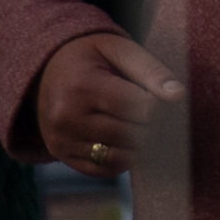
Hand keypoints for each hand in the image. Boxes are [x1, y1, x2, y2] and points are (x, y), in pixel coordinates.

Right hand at [29, 26, 177, 175]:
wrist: (42, 71)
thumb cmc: (89, 58)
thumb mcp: (118, 49)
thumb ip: (151, 70)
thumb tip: (178, 95)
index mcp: (81, 86)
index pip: (137, 108)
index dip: (156, 106)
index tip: (154, 97)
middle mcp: (66, 116)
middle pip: (131, 134)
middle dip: (150, 126)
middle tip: (150, 113)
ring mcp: (60, 138)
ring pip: (121, 156)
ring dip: (139, 145)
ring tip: (138, 125)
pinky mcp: (59, 153)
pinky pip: (105, 169)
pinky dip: (123, 159)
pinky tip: (124, 140)